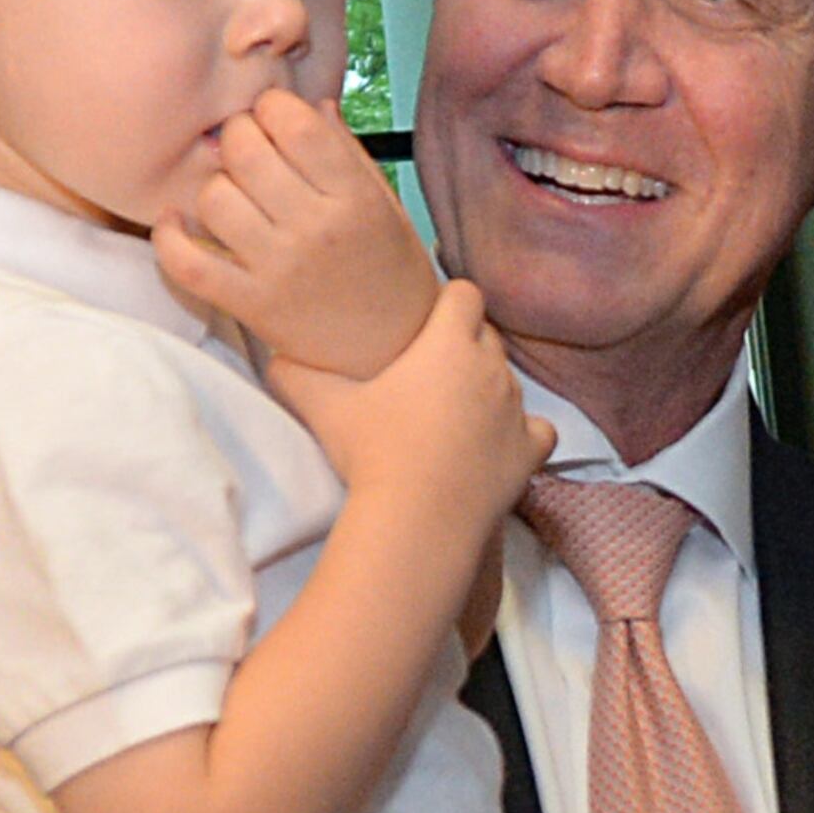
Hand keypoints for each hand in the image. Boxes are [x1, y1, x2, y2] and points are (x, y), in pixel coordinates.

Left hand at [157, 89, 439, 379]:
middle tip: (249, 151)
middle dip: (239, 137)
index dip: (274, 108)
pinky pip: (186, 263)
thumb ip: (345, 151)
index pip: (295, 124)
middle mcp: (316, 230)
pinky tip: (177, 221)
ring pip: (214, 198)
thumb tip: (309, 103)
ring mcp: (279, 270)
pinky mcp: (250, 305)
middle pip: (245, 152)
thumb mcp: (383, 202)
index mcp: (353, 197)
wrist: (392, 348)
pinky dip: (168, 237)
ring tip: (233, 194)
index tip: (276, 120)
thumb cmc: (387, 264)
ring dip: (215, 186)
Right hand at [267, 283, 553, 544]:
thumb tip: (274, 358)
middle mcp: (492, 367)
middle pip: (487, 335)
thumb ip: (295, 375)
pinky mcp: (530, 450)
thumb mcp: (323, 407)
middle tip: (431, 370)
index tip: (427, 321)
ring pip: (510, 380)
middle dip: (465, 344)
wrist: (417, 518)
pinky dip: (523, 433)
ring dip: (488, 388)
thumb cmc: (372, 452)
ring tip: (455, 412)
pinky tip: (500, 443)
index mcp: (448, 343)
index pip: (464, 294)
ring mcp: (517, 409)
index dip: (448, 302)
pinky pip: (539, 429)